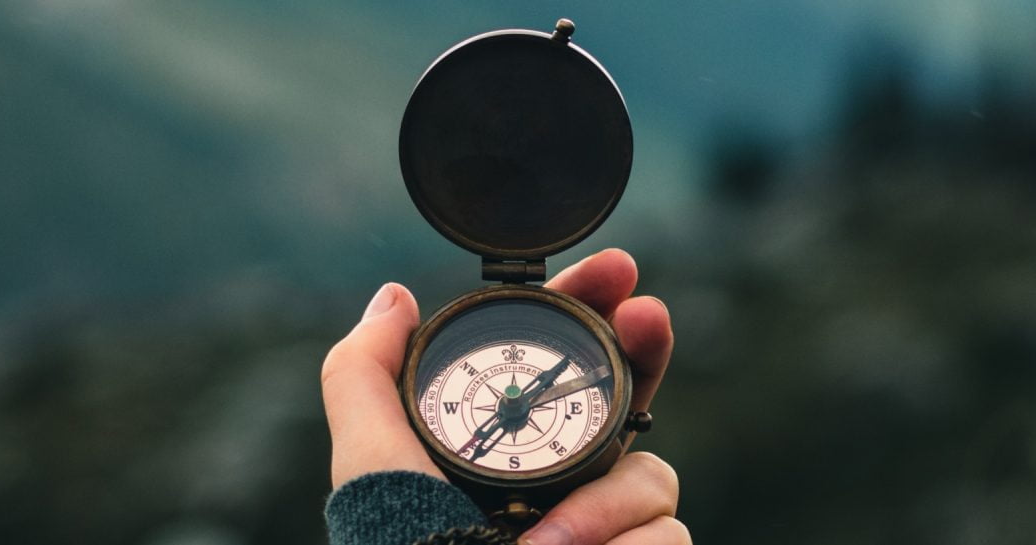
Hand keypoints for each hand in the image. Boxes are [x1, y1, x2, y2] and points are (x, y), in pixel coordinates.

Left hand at [322, 248, 686, 543]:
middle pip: (633, 401)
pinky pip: (671, 536)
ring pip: (655, 478)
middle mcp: (563, 497)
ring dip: (604, 506)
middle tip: (646, 316)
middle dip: (644, 350)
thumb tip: (392, 295)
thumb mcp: (369, 471)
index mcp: (504, 462)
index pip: (560, 370)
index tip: (616, 269)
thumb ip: (364, 376)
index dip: (593, 311)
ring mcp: (609, 541)